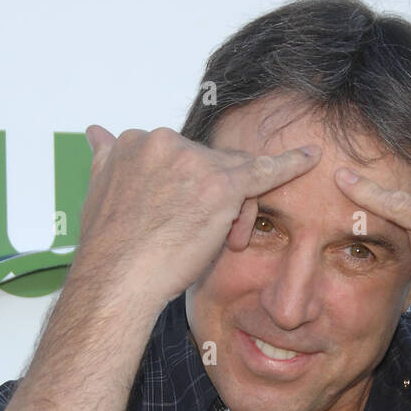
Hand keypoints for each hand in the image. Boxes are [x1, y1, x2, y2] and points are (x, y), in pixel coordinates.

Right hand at [73, 124, 321, 310]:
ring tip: (215, 241)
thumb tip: (97, 131)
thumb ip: (106, 157)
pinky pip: (266, 171)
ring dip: (232, 209)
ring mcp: (195, 161)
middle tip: (201, 236)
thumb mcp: (98, 190)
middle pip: (212, 164)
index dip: (190, 189)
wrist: (117, 279)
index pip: (184, 158)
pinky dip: (292, 164)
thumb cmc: (111, 249)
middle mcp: (165, 141)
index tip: (181, 216)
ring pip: (234, 176)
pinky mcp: (223, 185)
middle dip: (214, 198)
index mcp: (136, 141)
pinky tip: (312, 158)